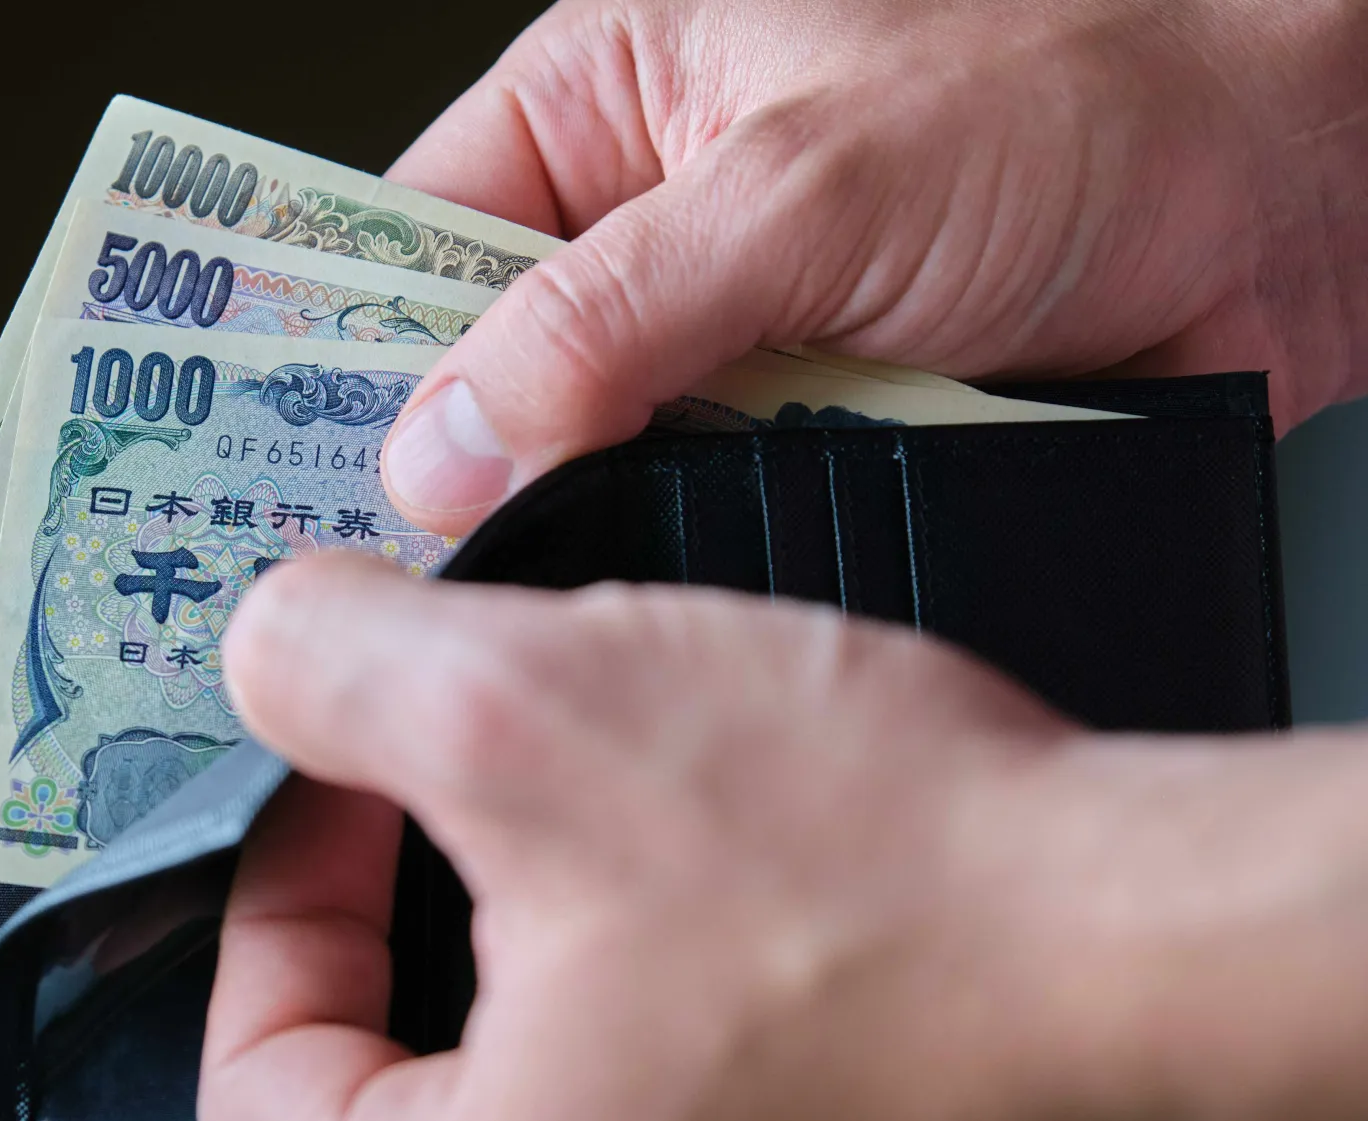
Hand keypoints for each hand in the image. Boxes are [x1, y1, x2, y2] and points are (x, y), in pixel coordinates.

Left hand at [200, 554, 1367, 1120]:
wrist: (1163, 939)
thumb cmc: (890, 877)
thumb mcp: (528, 708)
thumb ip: (334, 669)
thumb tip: (265, 652)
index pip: (264, 1088)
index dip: (270, 902)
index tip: (334, 789)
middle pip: (398, 1062)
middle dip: (408, 883)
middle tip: (447, 762)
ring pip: (534, 1041)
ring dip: (531, 886)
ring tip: (589, 765)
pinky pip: (658, 1041)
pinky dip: (641, 919)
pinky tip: (698, 821)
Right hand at [374, 0, 1367, 533]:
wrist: (1288, 197)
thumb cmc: (1081, 97)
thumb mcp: (808, 182)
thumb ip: (611, 314)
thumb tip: (447, 438)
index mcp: (615, 98)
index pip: (415, 230)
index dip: (340, 344)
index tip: (276, 455)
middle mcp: (658, 220)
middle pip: (492, 359)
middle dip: (454, 457)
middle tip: (378, 564)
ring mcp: (733, 336)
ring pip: (595, 453)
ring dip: (582, 518)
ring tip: (509, 602)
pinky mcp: (809, 427)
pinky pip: (704, 507)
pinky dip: (687, 555)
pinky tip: (655, 602)